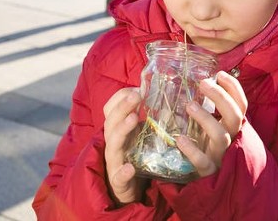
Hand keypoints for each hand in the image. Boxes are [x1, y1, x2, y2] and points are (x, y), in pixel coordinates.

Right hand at [103, 88, 146, 205]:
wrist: (128, 189)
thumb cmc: (135, 156)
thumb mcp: (141, 134)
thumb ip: (149, 118)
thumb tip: (166, 96)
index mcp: (117, 130)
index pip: (111, 109)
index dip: (121, 97)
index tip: (137, 88)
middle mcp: (113, 143)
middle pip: (112, 122)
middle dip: (123, 107)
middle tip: (137, 95)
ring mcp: (114, 162)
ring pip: (113, 145)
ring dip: (122, 130)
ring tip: (134, 118)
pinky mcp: (119, 182)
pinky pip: (119, 177)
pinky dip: (123, 172)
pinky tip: (129, 168)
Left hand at [176, 71, 247, 177]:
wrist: (214, 189)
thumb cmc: (208, 150)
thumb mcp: (214, 129)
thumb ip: (210, 112)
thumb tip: (197, 84)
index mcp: (233, 128)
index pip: (242, 104)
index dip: (234, 88)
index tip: (219, 74)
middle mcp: (231, 140)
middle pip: (234, 116)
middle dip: (220, 97)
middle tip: (203, 83)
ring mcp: (220, 156)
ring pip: (220, 136)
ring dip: (205, 118)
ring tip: (189, 105)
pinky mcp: (208, 173)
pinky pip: (202, 162)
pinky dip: (192, 150)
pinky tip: (180, 139)